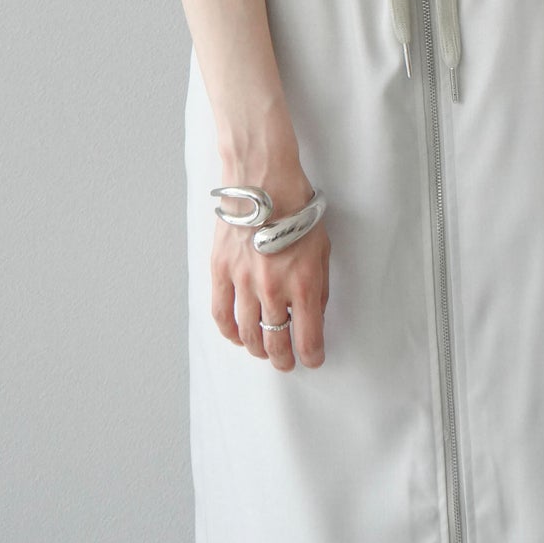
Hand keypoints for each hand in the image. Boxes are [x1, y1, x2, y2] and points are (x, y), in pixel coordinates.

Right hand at [210, 168, 329, 369]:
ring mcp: (243, 281)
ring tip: (264, 351)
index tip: (312, 359)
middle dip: (283, 359)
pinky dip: (229, 332)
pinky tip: (238, 336)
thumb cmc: (297, 208)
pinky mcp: (221, 271)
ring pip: (247, 334)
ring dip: (257, 349)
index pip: (308, 338)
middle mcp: (273, 288)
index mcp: (304, 283)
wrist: (263, 180)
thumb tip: (313, 315)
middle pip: (275, 343)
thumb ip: (319, 286)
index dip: (311, 356)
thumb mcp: (322, 248)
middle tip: (286, 362)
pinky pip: (221, 314)